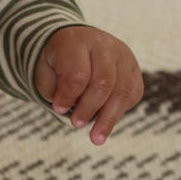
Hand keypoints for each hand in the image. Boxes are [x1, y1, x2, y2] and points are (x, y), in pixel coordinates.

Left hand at [34, 25, 142, 144]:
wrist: (76, 41)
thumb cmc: (58, 61)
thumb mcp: (46, 70)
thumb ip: (56, 88)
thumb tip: (71, 110)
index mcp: (78, 41)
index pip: (79, 73)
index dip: (69, 95)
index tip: (58, 109)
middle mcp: (104, 45)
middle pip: (104, 82)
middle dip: (89, 108)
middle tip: (76, 124)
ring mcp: (123, 56)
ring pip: (123, 90)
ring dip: (108, 118)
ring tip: (96, 138)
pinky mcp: (134, 69)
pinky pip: (132, 94)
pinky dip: (119, 112)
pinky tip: (105, 124)